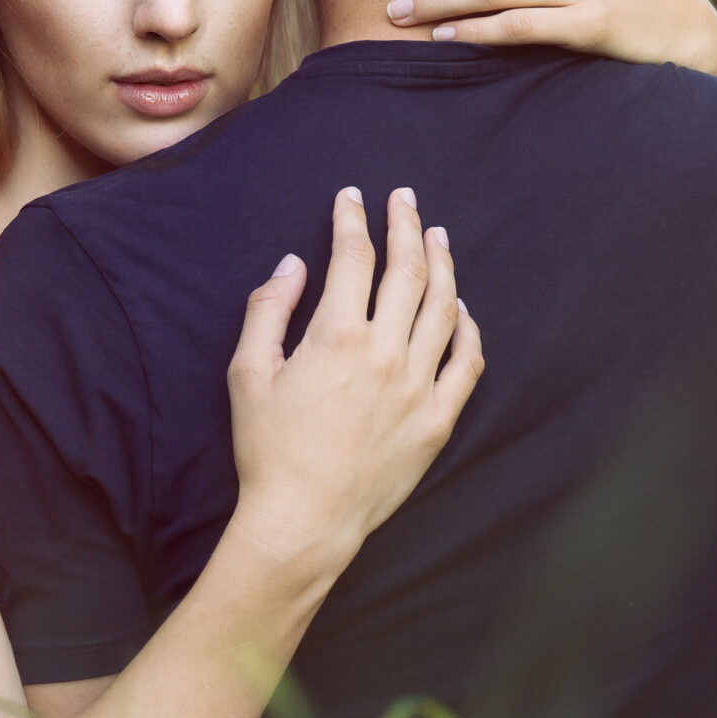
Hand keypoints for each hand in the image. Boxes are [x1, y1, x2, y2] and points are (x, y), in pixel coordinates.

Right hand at [223, 186, 483, 578]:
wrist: (304, 519)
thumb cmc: (267, 448)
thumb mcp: (248, 373)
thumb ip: (268, 310)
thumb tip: (292, 265)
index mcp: (337, 336)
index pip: (354, 257)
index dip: (354, 219)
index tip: (353, 198)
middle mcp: (386, 353)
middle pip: (407, 271)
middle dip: (405, 226)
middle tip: (404, 199)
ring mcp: (418, 386)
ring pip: (444, 309)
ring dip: (442, 265)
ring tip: (436, 238)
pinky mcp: (437, 420)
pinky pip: (466, 364)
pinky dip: (467, 330)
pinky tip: (461, 310)